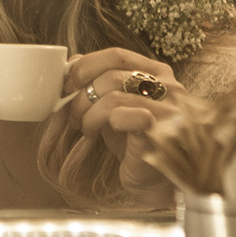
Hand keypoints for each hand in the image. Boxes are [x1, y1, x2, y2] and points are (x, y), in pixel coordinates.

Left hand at [65, 48, 183, 207]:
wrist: (153, 181)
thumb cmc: (133, 142)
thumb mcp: (115, 106)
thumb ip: (100, 82)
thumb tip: (72, 62)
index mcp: (158, 74)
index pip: (116, 55)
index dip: (85, 67)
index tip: (67, 84)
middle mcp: (168, 87)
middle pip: (111, 74)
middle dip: (81, 93)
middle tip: (72, 112)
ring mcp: (168, 110)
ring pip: (112, 95)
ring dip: (86, 112)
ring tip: (83, 126)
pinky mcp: (160, 133)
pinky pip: (121, 116)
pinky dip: (98, 123)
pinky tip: (94, 135)